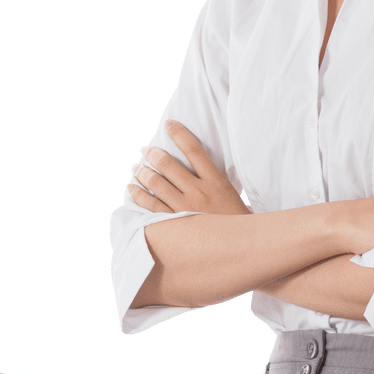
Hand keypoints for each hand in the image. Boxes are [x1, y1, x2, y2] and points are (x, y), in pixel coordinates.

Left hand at [128, 120, 250, 215]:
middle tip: (146, 150)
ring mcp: (186, 209)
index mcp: (216, 181)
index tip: (168, 124)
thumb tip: (199, 166)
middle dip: (153, 154)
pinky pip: (151, 207)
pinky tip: (132, 189)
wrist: (242, 249)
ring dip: (143, 173)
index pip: (194, 149)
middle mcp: (199, 192)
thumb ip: (214, 180)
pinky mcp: (176, 224)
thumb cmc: (237, 222)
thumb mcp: (231, 195)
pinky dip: (139, 196)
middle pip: (169, 165)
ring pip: (156, 184)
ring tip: (136, 168)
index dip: (179, 133)